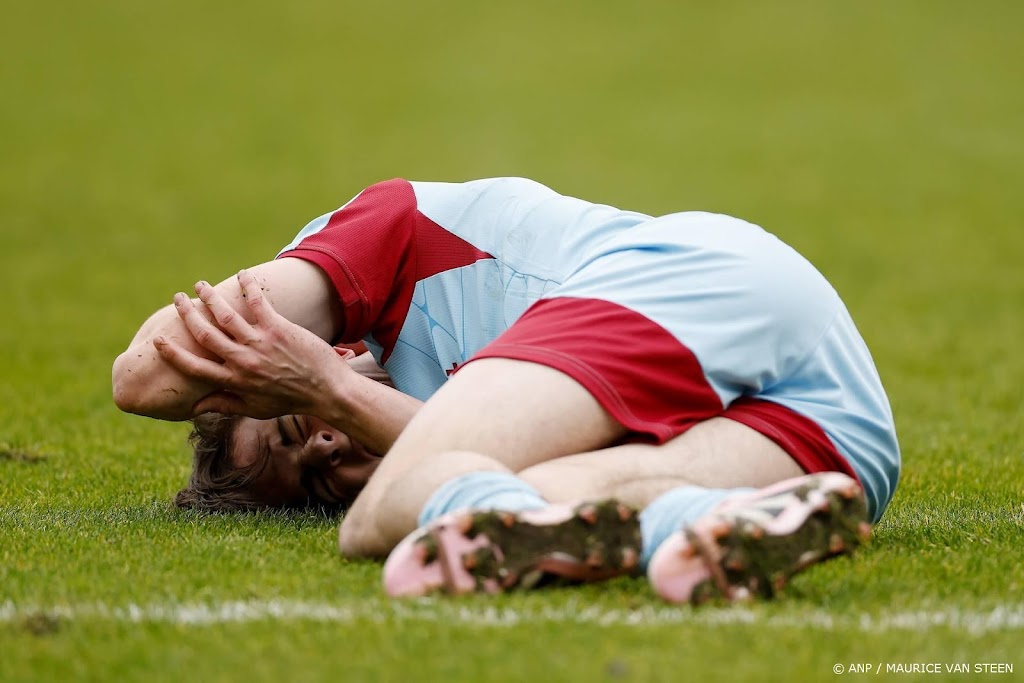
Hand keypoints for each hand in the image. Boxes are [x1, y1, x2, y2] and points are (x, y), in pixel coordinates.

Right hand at [153, 269, 349, 418]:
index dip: (173, 354)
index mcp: (234, 381)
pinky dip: (248, 286)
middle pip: (204, 334)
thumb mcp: (255, 409)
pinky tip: (242, 274)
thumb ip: (224, 404)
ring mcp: (260, 343)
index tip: (158, 341)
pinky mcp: (278, 328)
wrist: (327, 391)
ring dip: (209, 297)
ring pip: (225, 315)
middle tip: (177, 299)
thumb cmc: (291, 400)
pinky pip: (258, 302)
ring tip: (199, 285)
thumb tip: (194, 408)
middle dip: (186, 314)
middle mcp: (242, 361)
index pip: (194, 367)